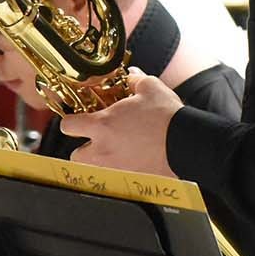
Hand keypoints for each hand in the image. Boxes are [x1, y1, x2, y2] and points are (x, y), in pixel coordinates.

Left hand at [57, 68, 181, 176]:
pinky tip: (132, 162)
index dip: (71, 121)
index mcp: (102, 125)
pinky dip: (119, 172)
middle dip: (83, 148)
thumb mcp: (150, 87)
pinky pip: (114, 178)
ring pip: (93, 170)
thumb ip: (135, 80)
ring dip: (98, 162)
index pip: (68, 125)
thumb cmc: (166, 116)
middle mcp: (103, 150)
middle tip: (98, 140)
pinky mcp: (129, 180)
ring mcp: (115, 168)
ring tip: (115, 153)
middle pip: (75, 155)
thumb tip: (131, 75)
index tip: (78, 120)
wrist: (186, 143)